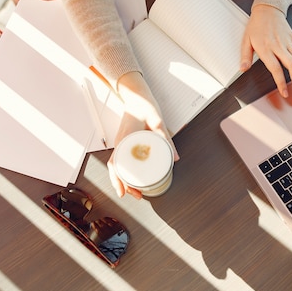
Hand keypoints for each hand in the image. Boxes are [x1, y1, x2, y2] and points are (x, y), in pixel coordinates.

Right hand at [107, 71, 178, 199]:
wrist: (135, 94)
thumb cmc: (144, 105)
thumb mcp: (157, 120)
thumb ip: (166, 138)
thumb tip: (175, 157)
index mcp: (125, 138)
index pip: (116, 163)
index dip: (118, 179)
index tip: (123, 192)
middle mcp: (119, 142)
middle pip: (116, 169)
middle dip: (123, 185)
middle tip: (137, 196)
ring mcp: (120, 143)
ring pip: (118, 166)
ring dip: (125, 180)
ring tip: (137, 192)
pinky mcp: (124, 142)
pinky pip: (122, 160)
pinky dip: (127, 172)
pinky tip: (136, 178)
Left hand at [241, 4, 291, 97]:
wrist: (266, 10)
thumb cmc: (256, 26)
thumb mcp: (246, 41)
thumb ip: (245, 57)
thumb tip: (243, 69)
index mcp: (266, 48)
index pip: (276, 68)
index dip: (281, 82)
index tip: (284, 92)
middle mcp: (279, 46)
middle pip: (291, 65)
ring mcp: (288, 41)